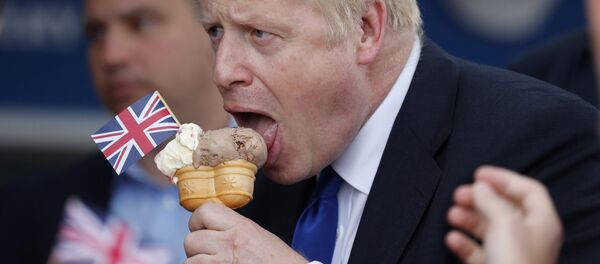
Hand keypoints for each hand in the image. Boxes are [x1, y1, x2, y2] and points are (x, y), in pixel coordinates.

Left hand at [184, 202, 307, 263]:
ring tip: (214, 263)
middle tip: (208, 252)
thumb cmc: (277, 260)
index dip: (198, 221)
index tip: (203, 229)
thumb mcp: (257, 234)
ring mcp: (222, 262)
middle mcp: (229, 243)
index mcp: (240, 227)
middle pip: (191, 239)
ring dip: (198, 263)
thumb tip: (210, 225)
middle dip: (196, 248)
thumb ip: (232, 227)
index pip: (204, 211)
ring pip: (190, 261)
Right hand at [445, 166, 562, 263]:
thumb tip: (480, 187)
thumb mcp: (505, 223)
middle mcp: (529, 237)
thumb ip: (491, 200)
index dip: (503, 178)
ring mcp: (512, 254)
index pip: (527, 190)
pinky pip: (478, 251)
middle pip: (504, 208)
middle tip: (459, 194)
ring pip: (488, 229)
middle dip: (479, 199)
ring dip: (468, 218)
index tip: (478, 174)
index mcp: (542, 222)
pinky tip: (453, 238)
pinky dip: (464, 243)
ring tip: (452, 214)